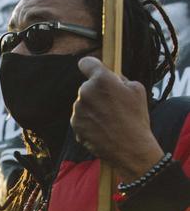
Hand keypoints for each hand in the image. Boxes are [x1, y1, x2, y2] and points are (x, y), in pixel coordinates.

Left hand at [73, 57, 163, 181]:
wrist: (129, 147)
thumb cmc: (135, 117)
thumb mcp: (136, 89)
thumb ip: (119, 78)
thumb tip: (110, 76)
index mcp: (101, 80)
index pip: (86, 63)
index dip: (90, 65)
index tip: (92, 69)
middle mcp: (85, 92)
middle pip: (87, 86)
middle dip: (97, 92)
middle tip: (113, 104)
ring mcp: (77, 109)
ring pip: (83, 103)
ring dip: (92, 107)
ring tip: (109, 119)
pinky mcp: (74, 123)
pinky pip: (81, 117)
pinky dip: (88, 121)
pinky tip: (102, 128)